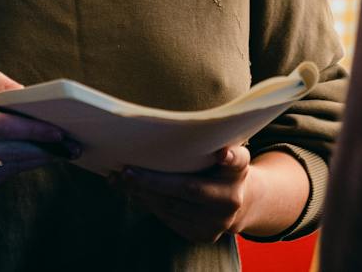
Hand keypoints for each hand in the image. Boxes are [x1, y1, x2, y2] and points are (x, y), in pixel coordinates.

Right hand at [0, 67, 74, 195]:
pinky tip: (34, 157)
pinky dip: (20, 166)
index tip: (57, 129)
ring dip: (37, 158)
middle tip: (70, 143)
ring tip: (61, 149)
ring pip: (9, 167)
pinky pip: (2, 177)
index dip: (31, 129)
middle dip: (43, 147)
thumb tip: (22, 92)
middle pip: (9, 151)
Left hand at [113, 145, 255, 242]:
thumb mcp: (222, 149)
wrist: (235, 201)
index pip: (237, 162)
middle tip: (127, 171)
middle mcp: (232, 199)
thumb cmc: (219, 166)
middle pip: (188, 189)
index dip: (230, 157)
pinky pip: (169, 220)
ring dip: (143, 194)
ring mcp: (218, 222)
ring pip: (173, 207)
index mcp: (239, 170)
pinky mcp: (203, 235)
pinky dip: (148, 205)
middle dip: (153, 181)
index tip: (222, 153)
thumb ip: (211, 139)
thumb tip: (181, 125)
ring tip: (122, 180)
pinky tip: (133, 193)